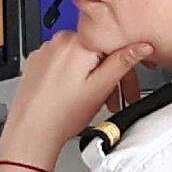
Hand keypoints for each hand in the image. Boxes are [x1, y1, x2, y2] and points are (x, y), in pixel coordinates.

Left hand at [0, 32, 152, 166]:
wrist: (30, 130)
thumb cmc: (61, 114)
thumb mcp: (100, 88)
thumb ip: (123, 63)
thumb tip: (141, 46)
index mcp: (77, 42)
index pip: (113, 45)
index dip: (126, 69)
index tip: (128, 86)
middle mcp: (59, 40)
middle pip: (97, 52)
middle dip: (109, 75)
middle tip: (114, 99)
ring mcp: (45, 50)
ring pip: (80, 58)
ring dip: (91, 76)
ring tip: (92, 100)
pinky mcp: (37, 61)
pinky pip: (63, 63)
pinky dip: (72, 76)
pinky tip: (73, 95)